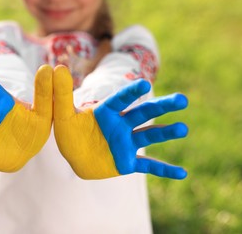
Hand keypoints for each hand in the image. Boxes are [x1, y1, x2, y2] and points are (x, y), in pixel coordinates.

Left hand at [53, 65, 187, 179]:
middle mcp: (121, 124)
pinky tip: (182, 173)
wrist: (74, 157)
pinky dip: (164, 169)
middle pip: (143, 112)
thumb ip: (61, 93)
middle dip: (162, 106)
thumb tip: (58, 68)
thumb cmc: (69, 133)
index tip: (143, 83)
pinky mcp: (128, 161)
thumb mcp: (63, 115)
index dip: (130, 92)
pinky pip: (148, 165)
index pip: (120, 99)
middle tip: (181, 99)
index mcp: (106, 111)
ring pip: (149, 134)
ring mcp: (126, 143)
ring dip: (165, 132)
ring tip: (183, 128)